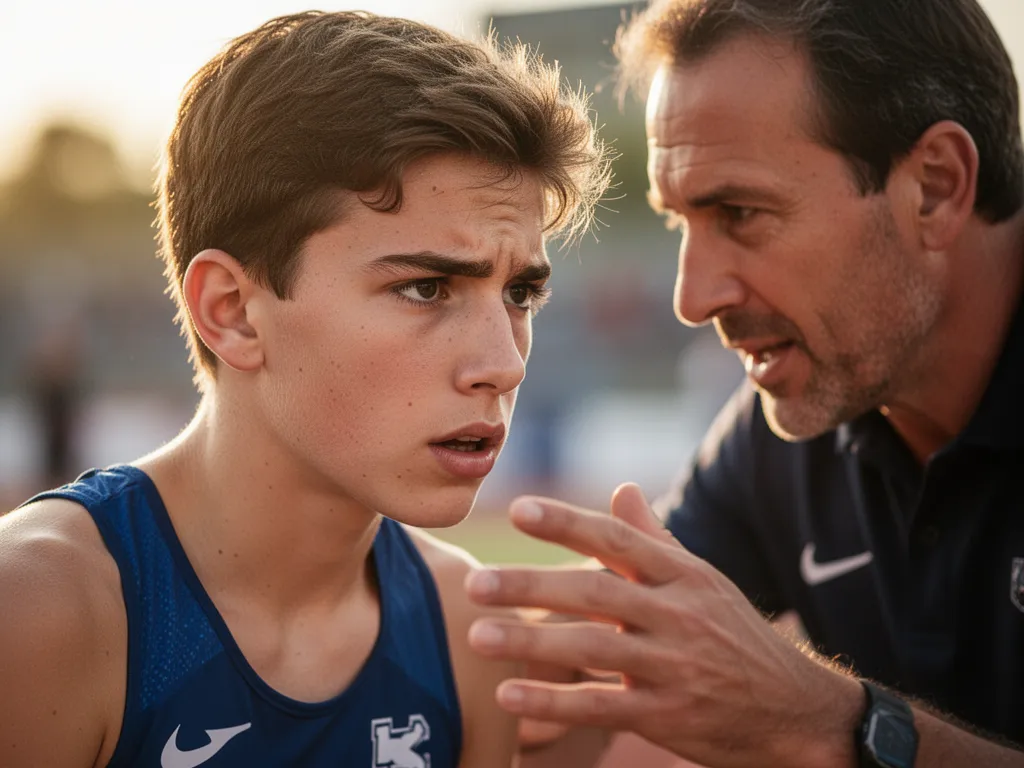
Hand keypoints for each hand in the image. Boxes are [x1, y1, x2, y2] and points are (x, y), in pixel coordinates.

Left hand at [465, 484, 862, 767]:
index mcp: (684, 575)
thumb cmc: (735, 635)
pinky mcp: (667, 716)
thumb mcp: (703, 581)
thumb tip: (622, 488)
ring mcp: (673, 667)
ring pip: (592, 648)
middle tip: (476, 584)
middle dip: (531, 586)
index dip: (567, 523)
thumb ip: (655, 538)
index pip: (618, 539)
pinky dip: (552, 701)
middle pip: (595, 591)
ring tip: (476, 636)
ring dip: (530, 641)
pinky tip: (508, 694)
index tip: (519, 510)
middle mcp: (678, 614)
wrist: (795, 710)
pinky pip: (600, 706)